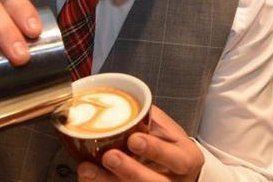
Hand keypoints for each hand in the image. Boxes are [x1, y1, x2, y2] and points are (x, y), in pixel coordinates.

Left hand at [77, 106, 204, 181]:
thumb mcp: (169, 131)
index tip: (133, 139)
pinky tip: (87, 178)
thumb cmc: (170, 147)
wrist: (177, 172)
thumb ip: (150, 119)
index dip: (155, 150)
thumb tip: (121, 100)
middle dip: (130, 170)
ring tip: (87, 170)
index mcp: (186, 159)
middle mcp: (174, 181)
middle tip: (109, 156)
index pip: (176, 159)